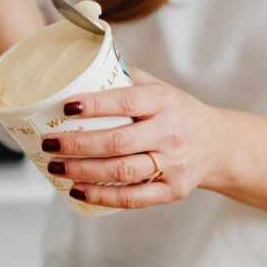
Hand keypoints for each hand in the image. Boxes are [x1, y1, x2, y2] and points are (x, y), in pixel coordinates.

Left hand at [41, 66, 224, 209]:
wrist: (217, 144)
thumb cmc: (176, 112)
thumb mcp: (159, 87)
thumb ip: (126, 79)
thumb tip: (82, 68)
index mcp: (164, 102)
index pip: (126, 102)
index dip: (95, 105)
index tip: (66, 106)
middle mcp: (169, 133)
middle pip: (118, 141)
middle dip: (78, 144)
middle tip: (49, 143)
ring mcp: (172, 164)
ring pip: (122, 171)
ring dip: (83, 170)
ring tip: (56, 166)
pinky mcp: (172, 191)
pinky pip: (133, 198)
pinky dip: (102, 196)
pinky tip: (78, 189)